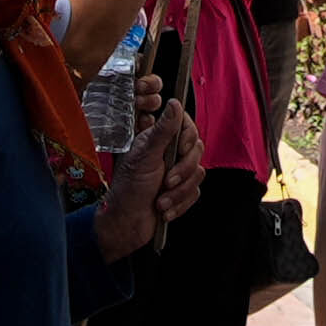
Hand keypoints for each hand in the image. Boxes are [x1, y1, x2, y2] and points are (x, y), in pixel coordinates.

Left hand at [97, 97, 198, 259]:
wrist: (127, 223)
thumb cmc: (129, 187)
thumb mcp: (145, 155)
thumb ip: (163, 130)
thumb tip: (174, 102)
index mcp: (159, 140)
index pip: (187, 127)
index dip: (187, 139)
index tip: (180, 150)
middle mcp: (170, 153)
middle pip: (196, 151)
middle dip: (182, 172)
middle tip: (166, 181)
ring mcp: (177, 172)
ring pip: (198, 174)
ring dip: (178, 193)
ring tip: (160, 202)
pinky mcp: (182, 191)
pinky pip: (195, 193)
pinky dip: (180, 204)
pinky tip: (165, 210)